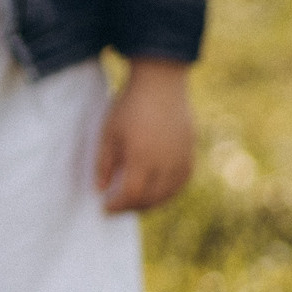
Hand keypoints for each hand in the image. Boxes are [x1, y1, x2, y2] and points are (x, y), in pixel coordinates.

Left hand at [96, 57, 195, 212]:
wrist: (161, 84)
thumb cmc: (130, 106)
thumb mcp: (109, 133)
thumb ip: (104, 164)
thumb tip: (100, 190)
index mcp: (143, 158)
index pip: (132, 195)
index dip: (118, 206)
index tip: (105, 208)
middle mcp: (166, 163)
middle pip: (151, 198)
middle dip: (132, 207)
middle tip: (117, 207)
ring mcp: (182, 159)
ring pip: (168, 193)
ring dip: (150, 203)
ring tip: (135, 202)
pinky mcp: (190, 153)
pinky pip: (181, 182)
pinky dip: (168, 192)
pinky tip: (156, 191)